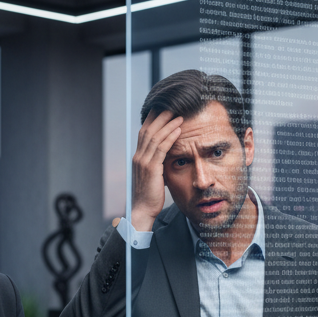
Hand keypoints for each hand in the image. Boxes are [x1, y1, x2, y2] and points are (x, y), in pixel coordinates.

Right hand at [130, 110, 182, 232]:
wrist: (143, 211)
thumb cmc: (150, 196)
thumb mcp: (153, 176)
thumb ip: (157, 164)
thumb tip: (166, 157)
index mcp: (138, 157)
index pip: (144, 132)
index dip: (153, 119)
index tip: (164, 109)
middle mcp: (138, 156)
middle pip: (148, 129)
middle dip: (160, 116)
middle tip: (172, 105)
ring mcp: (143, 162)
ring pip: (155, 136)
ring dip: (168, 124)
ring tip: (179, 114)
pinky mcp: (151, 168)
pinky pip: (161, 148)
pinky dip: (170, 136)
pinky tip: (178, 129)